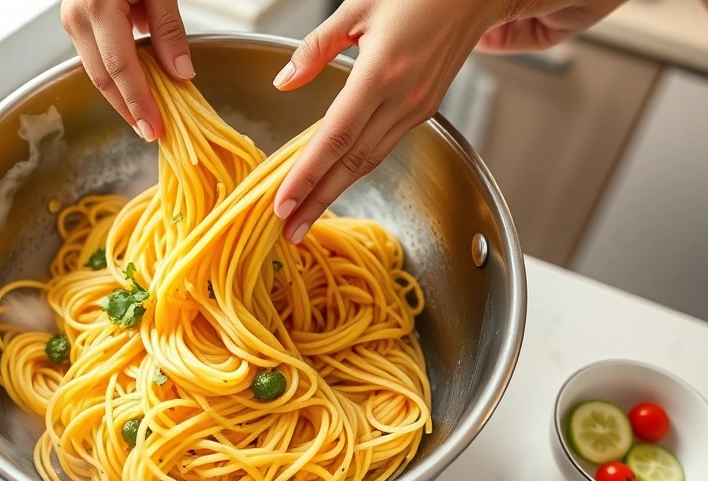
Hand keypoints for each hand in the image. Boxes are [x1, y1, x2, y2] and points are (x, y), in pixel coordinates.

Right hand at [61, 0, 193, 141]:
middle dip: (128, 109)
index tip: (155, 127)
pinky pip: (97, 58)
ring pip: (97, 71)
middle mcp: (78, 17)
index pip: (120, 66)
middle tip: (152, 132)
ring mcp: (73, 20)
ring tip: (145, 117)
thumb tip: (180, 73)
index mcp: (98, 6)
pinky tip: (135, 91)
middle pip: (103, 77)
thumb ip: (168, 28)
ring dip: (121, 97)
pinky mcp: (78, 23)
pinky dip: (117, 77)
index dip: (138, 101)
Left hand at [273, 0, 625, 244]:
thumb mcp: (356, 9)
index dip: (308, 174)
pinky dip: (356, 169)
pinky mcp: (424, 109)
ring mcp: (417, 107)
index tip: (283, 203)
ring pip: (369, 160)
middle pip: (352, 162)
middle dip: (317, 200)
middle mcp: (403, 98)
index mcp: (382, 72)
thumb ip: (316, 49)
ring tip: (306, 216)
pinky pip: (384, 146)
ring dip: (335, 192)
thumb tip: (285, 82)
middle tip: (290, 232)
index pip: (336, 137)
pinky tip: (334, 181)